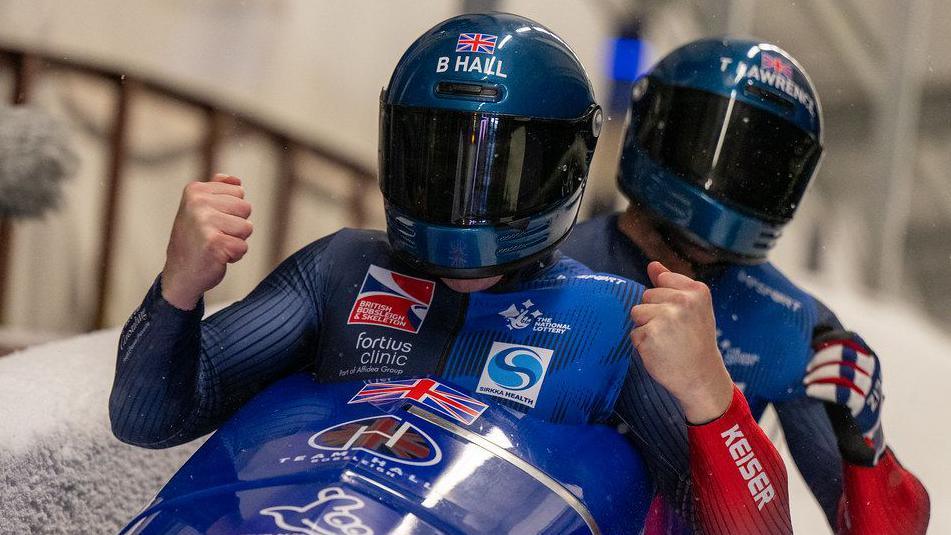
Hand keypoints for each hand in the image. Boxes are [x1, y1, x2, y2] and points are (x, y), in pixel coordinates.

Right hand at [161, 174, 252, 309]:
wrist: (179, 275)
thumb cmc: (195, 241)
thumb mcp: (201, 210)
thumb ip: (219, 191)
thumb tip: (237, 180)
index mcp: (195, 190)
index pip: (239, 191)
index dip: (232, 211)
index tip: (211, 221)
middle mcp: (198, 203)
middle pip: (246, 208)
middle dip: (236, 226)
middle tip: (214, 235)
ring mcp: (204, 222)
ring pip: (247, 227)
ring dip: (236, 241)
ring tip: (215, 245)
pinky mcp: (214, 243)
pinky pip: (243, 247)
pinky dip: (234, 256)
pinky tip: (216, 257)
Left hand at [631, 261, 733, 423]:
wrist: (701, 377)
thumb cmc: (695, 342)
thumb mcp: (692, 308)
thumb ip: (671, 284)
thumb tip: (652, 264)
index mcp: (696, 290)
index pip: (662, 279)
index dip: (667, 301)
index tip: (682, 317)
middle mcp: (682, 300)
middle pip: (646, 295)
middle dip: (654, 314)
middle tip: (675, 333)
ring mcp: (665, 317)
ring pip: (637, 313)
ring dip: (646, 328)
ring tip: (666, 341)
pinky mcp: (649, 334)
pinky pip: (634, 333)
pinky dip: (643, 345)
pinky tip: (661, 352)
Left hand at [805, 330, 884, 465]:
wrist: (859, 421)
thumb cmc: (845, 389)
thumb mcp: (845, 368)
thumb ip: (834, 354)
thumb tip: (810, 333)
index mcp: (867, 356)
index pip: (851, 338)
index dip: (830, 337)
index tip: (811, 343)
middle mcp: (871, 369)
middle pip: (845, 353)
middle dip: (821, 357)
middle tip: (807, 367)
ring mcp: (868, 386)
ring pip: (843, 371)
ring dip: (819, 373)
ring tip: (806, 380)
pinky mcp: (862, 404)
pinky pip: (841, 393)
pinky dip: (822, 389)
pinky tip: (810, 390)